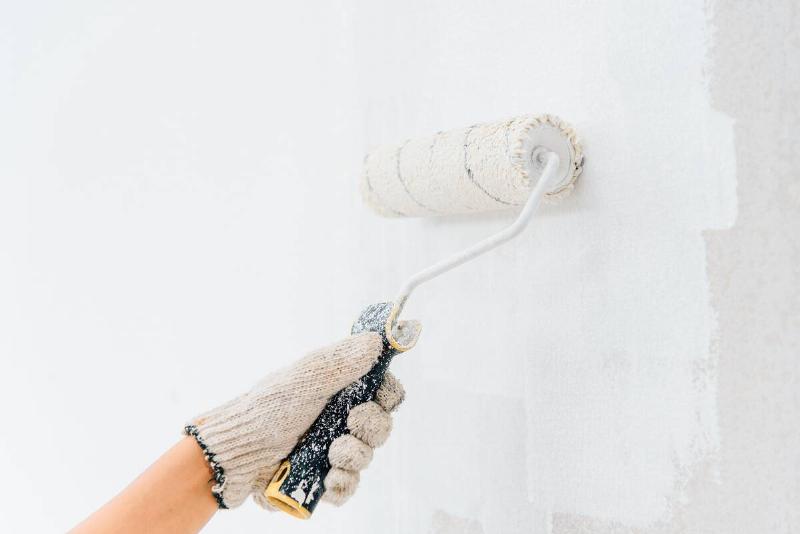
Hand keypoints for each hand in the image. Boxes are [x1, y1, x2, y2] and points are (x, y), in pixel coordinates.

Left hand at [184, 332, 404, 509]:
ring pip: (366, 457)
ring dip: (353, 455)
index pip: (383, 391)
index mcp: (339, 391)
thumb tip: (376, 341)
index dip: (387, 394)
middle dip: (370, 427)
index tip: (379, 395)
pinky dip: (342, 484)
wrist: (236, 453)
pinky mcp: (322, 481)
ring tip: (330, 454)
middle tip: (349, 424)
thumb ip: (341, 362)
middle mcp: (339, 420)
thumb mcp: (304, 380)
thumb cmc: (266, 409)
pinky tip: (328, 478)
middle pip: (381, 425)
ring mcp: (331, 451)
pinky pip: (348, 487)